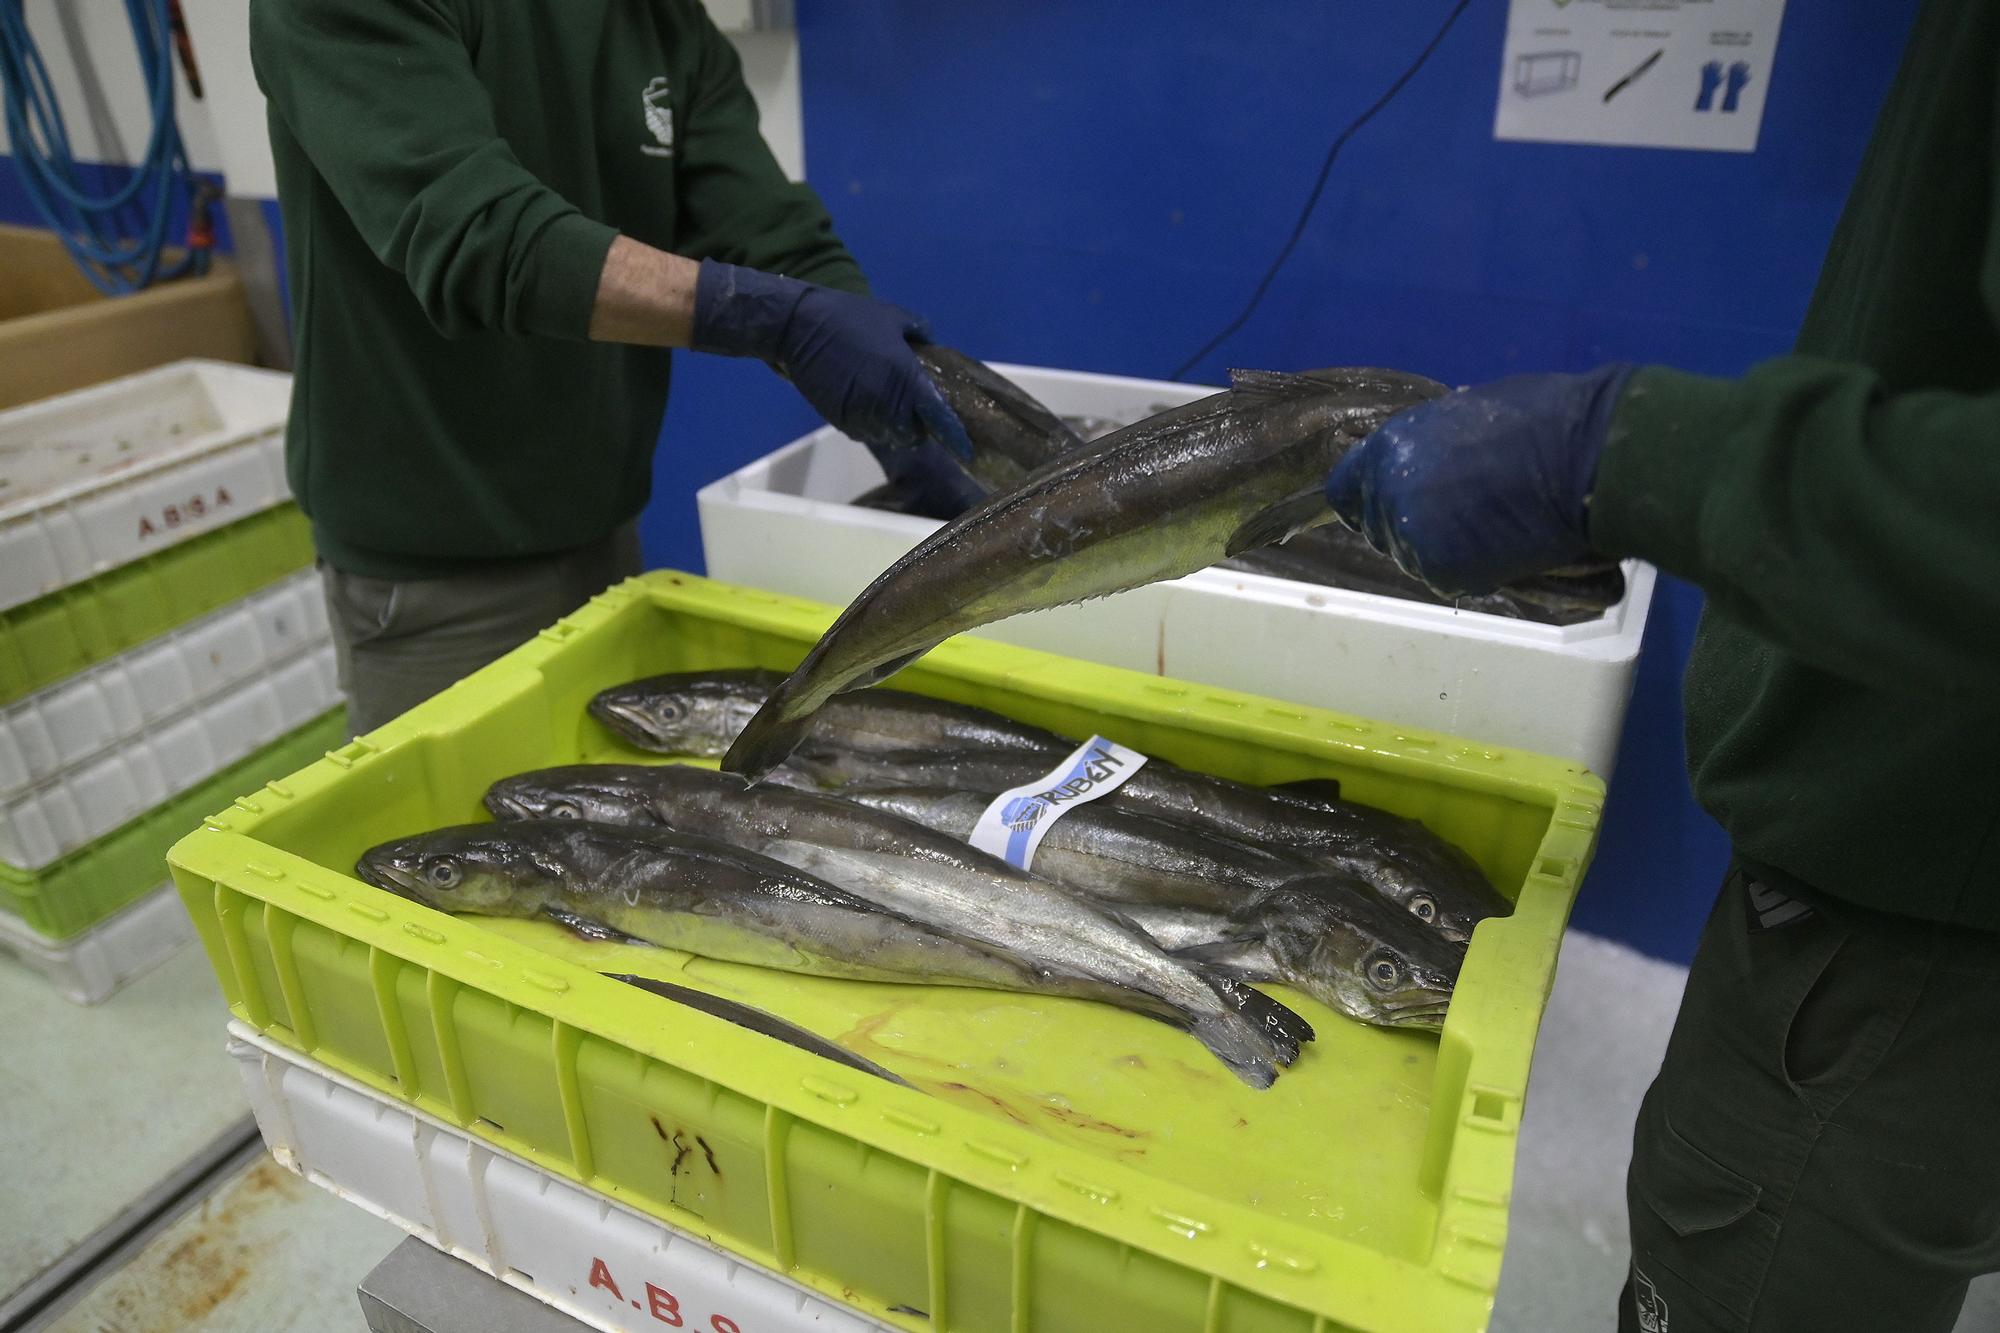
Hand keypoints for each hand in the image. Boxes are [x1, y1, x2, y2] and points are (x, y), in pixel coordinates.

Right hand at [690, 259, 972, 463]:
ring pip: (891, 437)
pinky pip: (868, 432)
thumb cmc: (849, 317)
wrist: (798, 327)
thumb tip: (934, 349)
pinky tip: (868, 402)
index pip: (938, 416)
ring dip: (897, 427)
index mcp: (905, 377)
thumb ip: (921, 335)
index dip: (954, 434)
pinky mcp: (841, 422)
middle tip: (919, 409)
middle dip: (921, 427)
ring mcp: (862, 416)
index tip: (966, 447)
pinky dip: (874, 424)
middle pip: (915, 435)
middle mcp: (886, 403)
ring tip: (892, 404)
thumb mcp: (893, 316)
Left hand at [1324, 365, 1634, 595]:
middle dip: (1411, 529)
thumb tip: (1433, 453)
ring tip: (1492, 528)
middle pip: (1379, 529)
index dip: (1366, 501)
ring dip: (1443, 552)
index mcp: (1389, 446)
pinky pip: (1447, 579)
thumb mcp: (1468, 414)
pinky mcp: (1442, 569)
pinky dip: (1473, 572)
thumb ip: (1432, 443)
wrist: (1586, 457)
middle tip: (1461, 520)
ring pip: (1412, 558)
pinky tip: (1506, 547)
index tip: (1389, 507)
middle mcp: (1387, 491)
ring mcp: (1411, 534)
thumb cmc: (1542, 421)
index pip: (1344, 490)